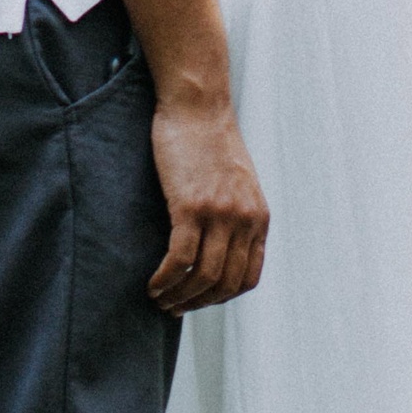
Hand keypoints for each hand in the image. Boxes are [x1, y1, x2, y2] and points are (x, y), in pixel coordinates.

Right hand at [148, 92, 268, 309]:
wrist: (197, 105)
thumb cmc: (210, 140)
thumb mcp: (238, 182)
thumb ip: (237, 213)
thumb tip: (221, 245)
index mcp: (259, 218)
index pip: (248, 277)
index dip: (222, 297)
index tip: (198, 299)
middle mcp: (244, 220)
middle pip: (225, 283)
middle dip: (198, 303)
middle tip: (174, 307)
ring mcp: (219, 214)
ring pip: (203, 277)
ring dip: (179, 296)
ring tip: (159, 299)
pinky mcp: (191, 206)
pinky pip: (180, 258)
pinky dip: (165, 279)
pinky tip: (153, 283)